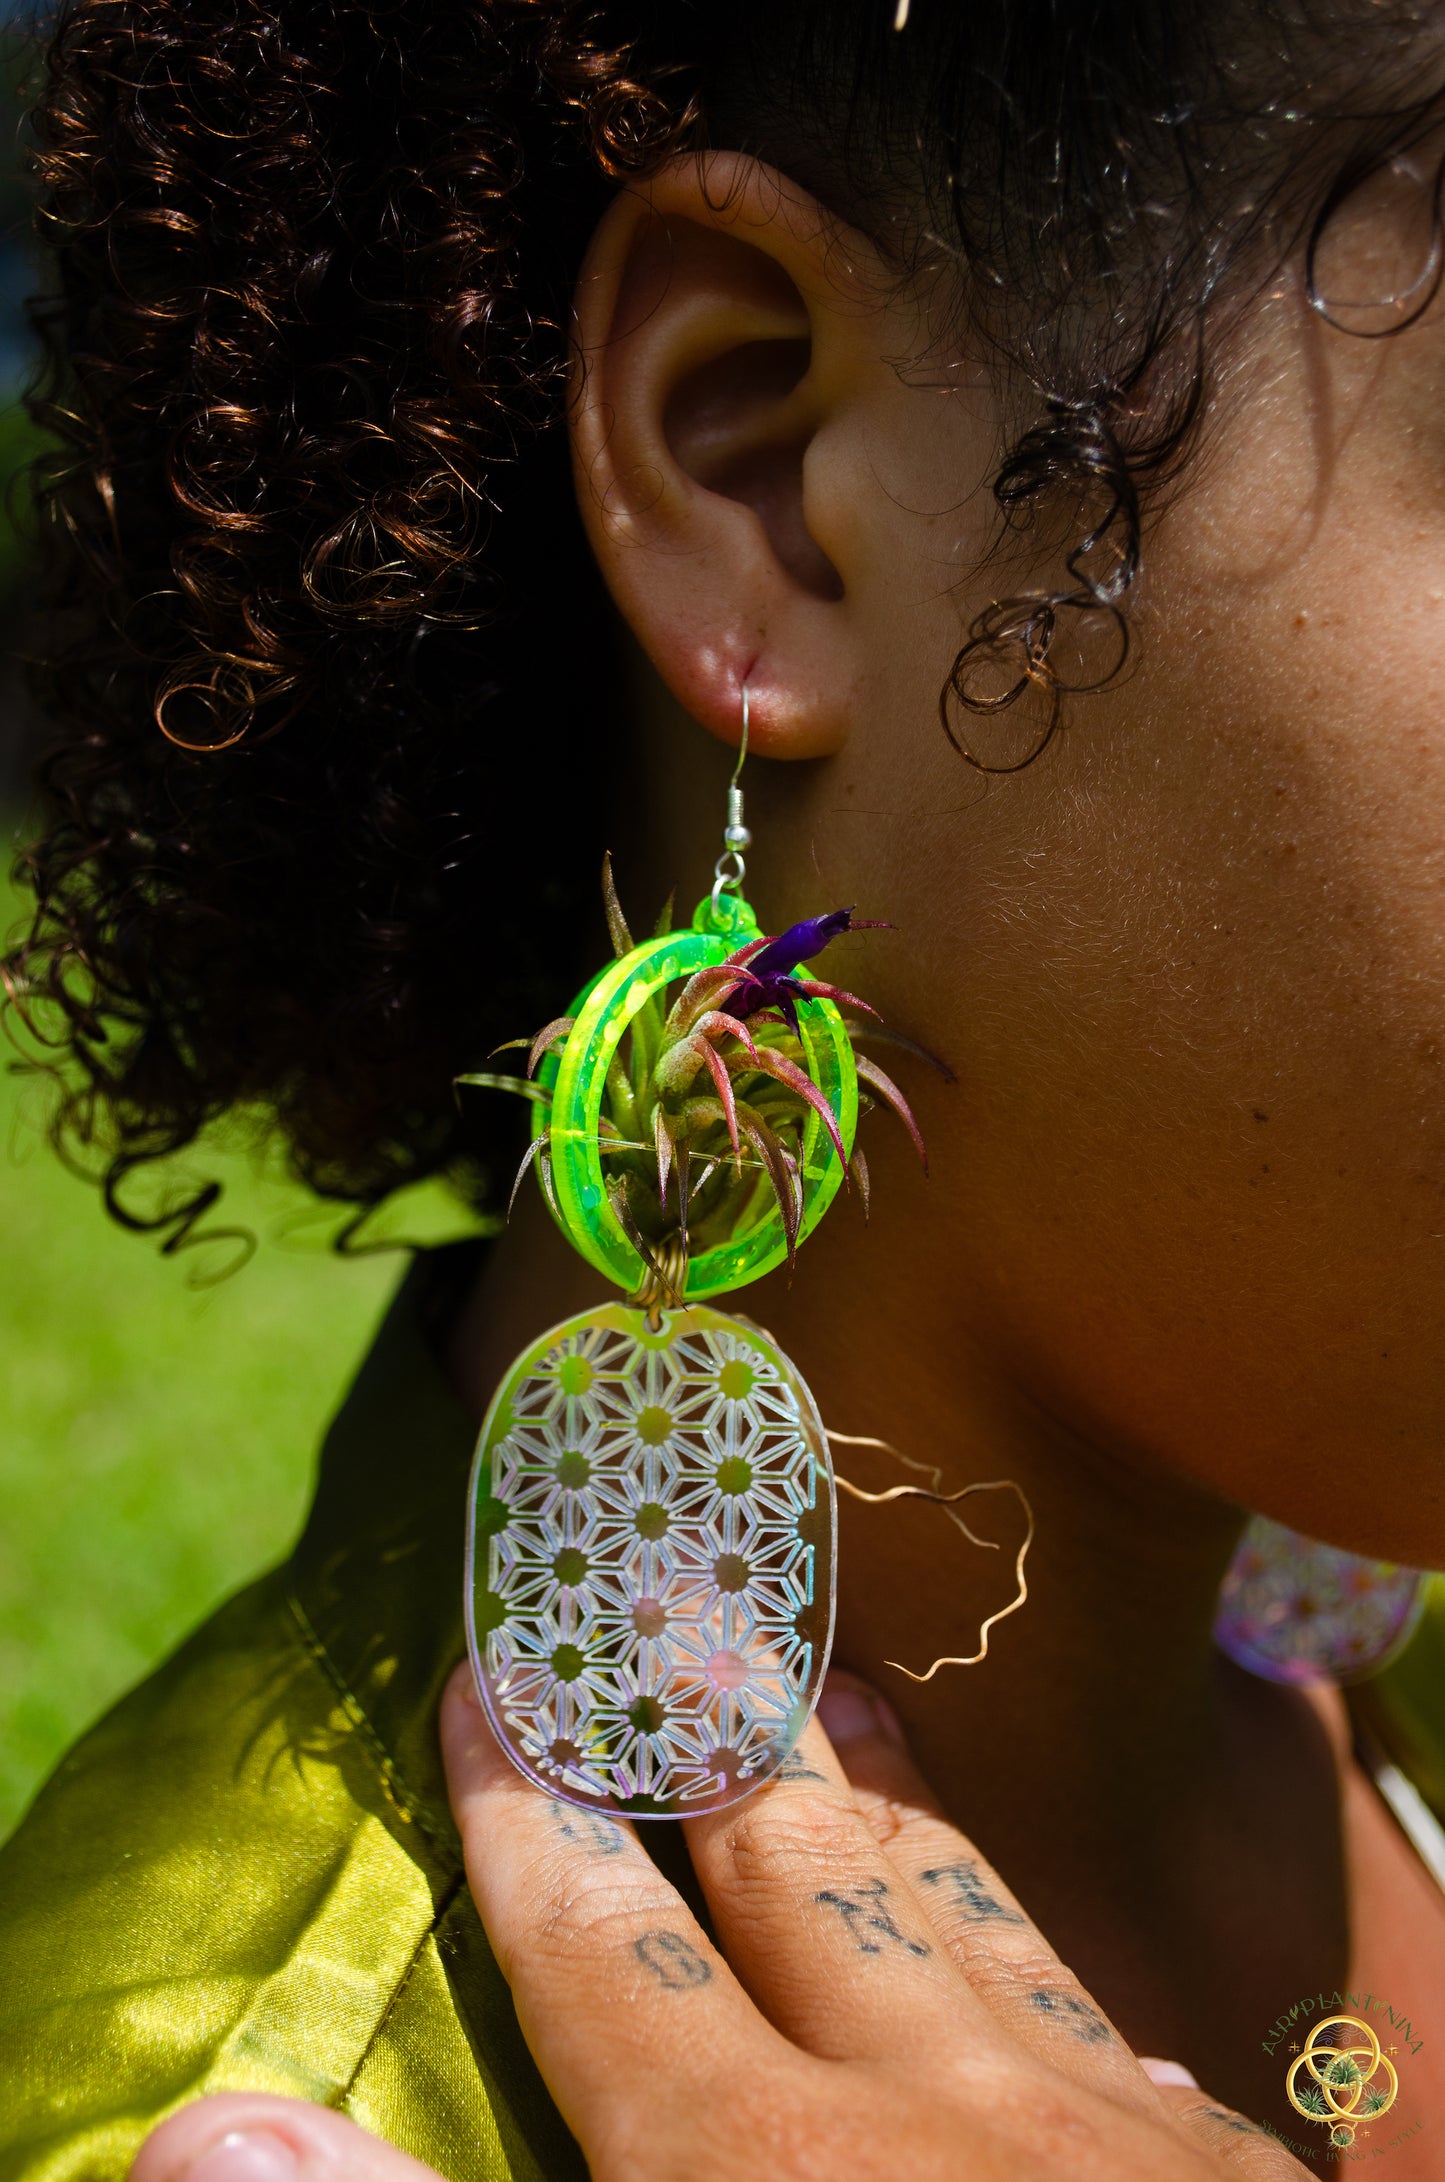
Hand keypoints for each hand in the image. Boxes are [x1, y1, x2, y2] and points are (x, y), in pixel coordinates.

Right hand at [134, 1666, 1310, 2181]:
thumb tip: (209, 2121)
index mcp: (764, 2180)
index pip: (607, 1953)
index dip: (529, 1813)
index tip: (490, 1672)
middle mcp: (942, 2120)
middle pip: (804, 1868)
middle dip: (719, 1728)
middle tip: (677, 1595)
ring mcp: (1114, 2148)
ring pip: (981, 1921)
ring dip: (898, 1802)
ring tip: (850, 1695)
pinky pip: (1127, 2049)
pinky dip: (1061, 1987)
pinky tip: (1069, 1988)